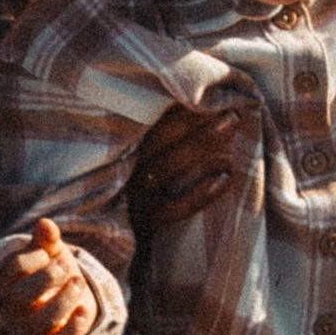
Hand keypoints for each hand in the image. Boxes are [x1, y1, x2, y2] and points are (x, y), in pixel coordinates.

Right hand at [0, 216, 100, 334]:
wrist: (68, 295)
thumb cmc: (52, 269)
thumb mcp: (50, 251)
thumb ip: (47, 238)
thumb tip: (45, 225)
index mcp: (8, 282)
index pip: (15, 269)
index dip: (36, 257)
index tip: (47, 254)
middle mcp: (15, 308)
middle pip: (24, 296)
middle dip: (51, 276)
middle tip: (66, 266)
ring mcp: (32, 328)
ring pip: (45, 320)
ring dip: (67, 297)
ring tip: (78, 282)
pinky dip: (75, 327)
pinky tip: (83, 309)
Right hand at [128, 99, 232, 238]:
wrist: (104, 247)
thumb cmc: (126, 196)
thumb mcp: (129, 164)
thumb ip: (149, 140)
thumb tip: (183, 102)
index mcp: (119, 150)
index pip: (147, 120)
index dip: (177, 104)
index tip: (206, 87)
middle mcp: (123, 169)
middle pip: (159, 138)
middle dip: (194, 118)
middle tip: (229, 102)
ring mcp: (133, 196)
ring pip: (167, 167)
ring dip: (201, 144)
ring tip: (231, 125)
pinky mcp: (143, 223)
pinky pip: (174, 208)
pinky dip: (200, 194)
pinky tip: (226, 179)